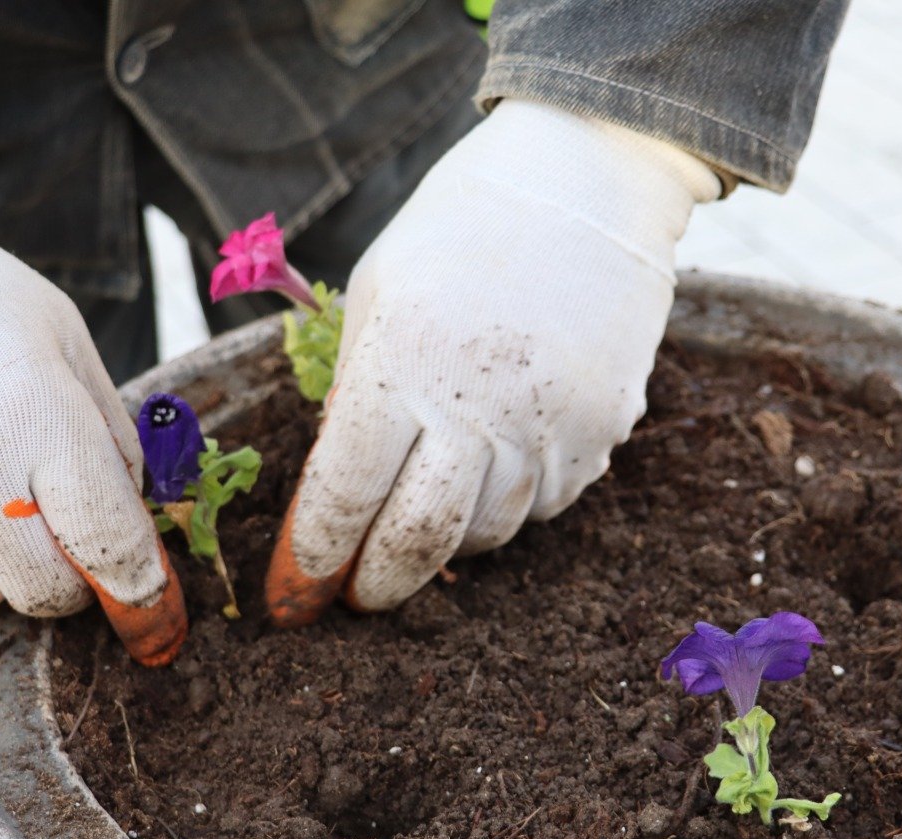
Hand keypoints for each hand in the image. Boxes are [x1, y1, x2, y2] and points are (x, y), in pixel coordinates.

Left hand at [267, 100, 719, 623]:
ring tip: (431, 502)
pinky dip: (511, 499)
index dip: (313, 555)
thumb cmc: (460, 233)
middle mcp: (478, 404)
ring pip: (488, 531)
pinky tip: (499, 457)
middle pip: (419, 540)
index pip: (344, 494)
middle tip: (358, 593)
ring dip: (448, 535)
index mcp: (402, 362)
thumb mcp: (379, 297)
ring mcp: (551, 423)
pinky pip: (545, 502)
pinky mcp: (604, 430)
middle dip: (377, 583)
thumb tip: (341, 498)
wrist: (586, 182)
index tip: (297, 588)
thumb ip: (355, 398)